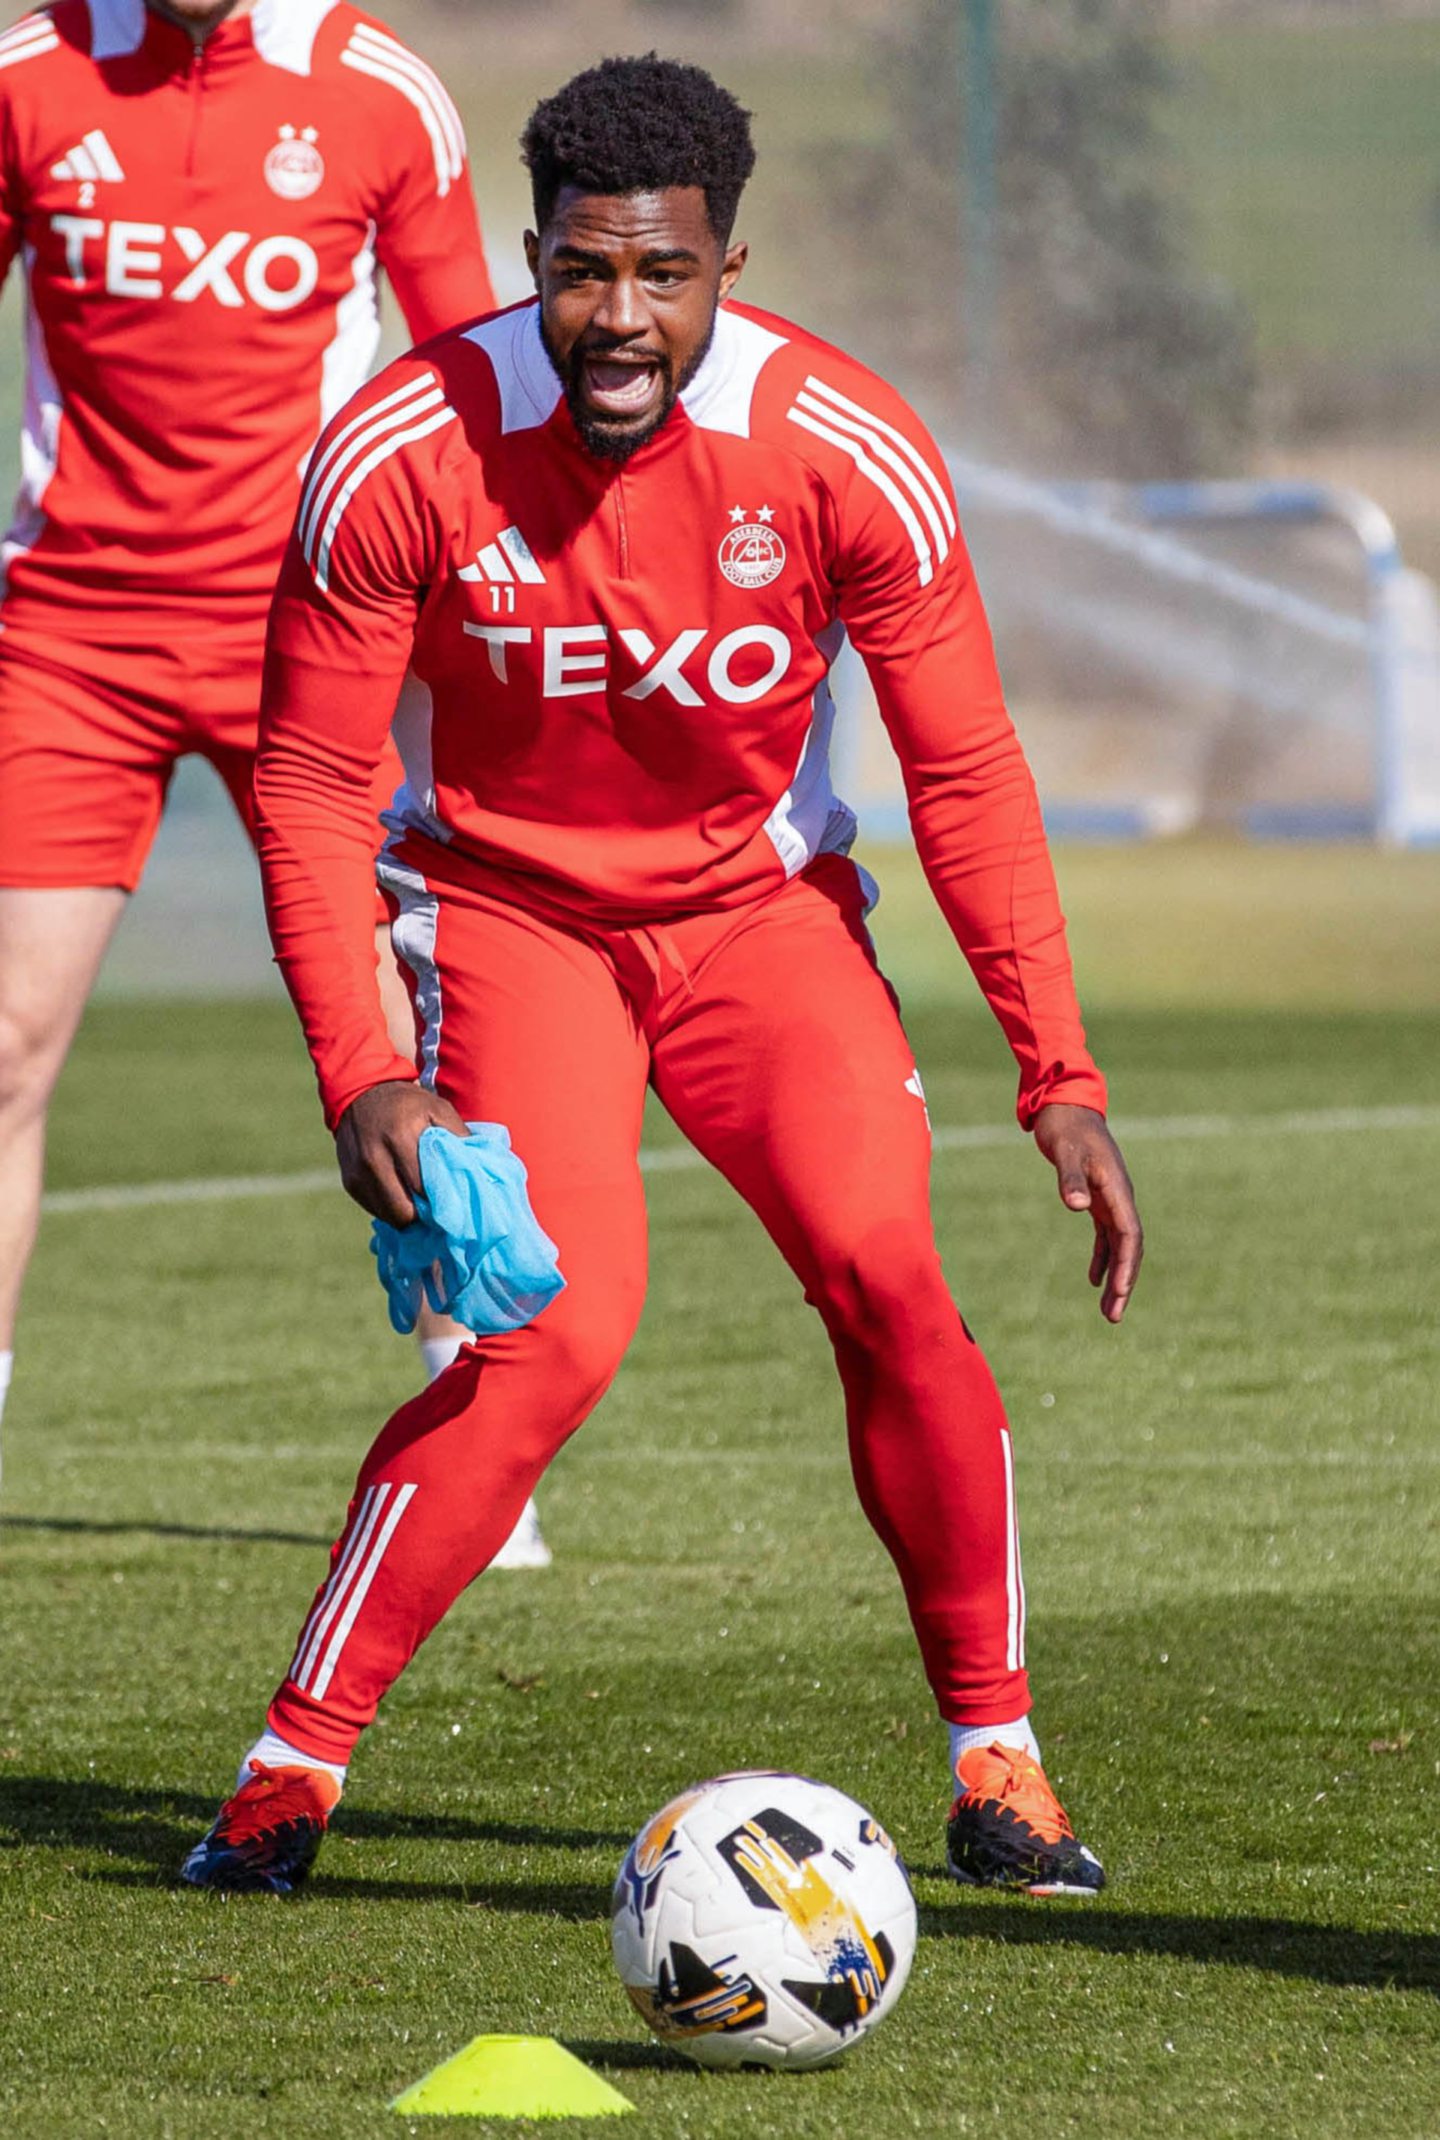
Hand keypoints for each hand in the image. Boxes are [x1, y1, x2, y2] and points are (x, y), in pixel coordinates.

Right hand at [334, 1080, 468, 1225]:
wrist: (360, 1094)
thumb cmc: (407, 1104)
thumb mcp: (438, 1109)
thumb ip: (458, 1137)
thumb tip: (477, 1169)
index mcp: (400, 1137)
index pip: (424, 1188)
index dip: (441, 1201)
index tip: (454, 1204)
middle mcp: (374, 1158)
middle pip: (404, 1211)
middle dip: (423, 1215)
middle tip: (436, 1207)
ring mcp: (358, 1173)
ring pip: (389, 1216)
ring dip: (407, 1215)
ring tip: (420, 1202)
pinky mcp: (349, 1182)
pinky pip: (375, 1209)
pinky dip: (390, 1208)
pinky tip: (401, 1194)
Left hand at [1032, 1103, 1143, 1323]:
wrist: (1066, 1106)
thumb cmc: (1065, 1127)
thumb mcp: (1064, 1151)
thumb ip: (1070, 1178)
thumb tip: (1078, 1208)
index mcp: (1117, 1189)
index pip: (1128, 1235)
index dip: (1126, 1266)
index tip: (1120, 1293)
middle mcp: (1119, 1197)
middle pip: (1129, 1248)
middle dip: (1124, 1283)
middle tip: (1114, 1317)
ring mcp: (1110, 1199)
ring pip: (1119, 1246)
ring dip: (1115, 1277)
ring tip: (1109, 1311)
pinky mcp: (1097, 1198)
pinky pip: (1105, 1236)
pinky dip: (1102, 1258)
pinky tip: (1094, 1280)